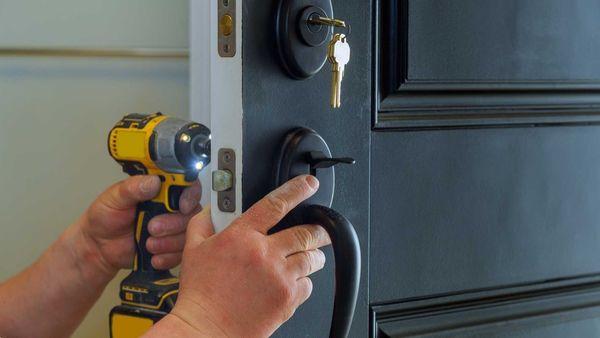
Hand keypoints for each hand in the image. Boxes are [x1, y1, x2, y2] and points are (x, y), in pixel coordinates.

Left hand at [78, 175, 202, 275]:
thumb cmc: (104, 218)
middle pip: (191, 213)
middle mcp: (170, 207)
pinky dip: (167, 257)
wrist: (98, 247)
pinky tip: (152, 255)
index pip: (187, 186)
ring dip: (169, 242)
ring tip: (148, 244)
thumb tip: (153, 181)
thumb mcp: (114, 198)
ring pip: (187, 234)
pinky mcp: (171, 247)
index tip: (181, 206)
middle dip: (173, 224)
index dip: (190, 195)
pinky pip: (181, 253)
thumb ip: (133, 187)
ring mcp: (172, 228)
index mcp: (159, 190)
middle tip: (151, 227)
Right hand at [166, 175, 330, 337]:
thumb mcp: (192, 251)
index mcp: (242, 236)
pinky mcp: (288, 299)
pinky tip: (293, 281)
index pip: (275, 204)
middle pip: (305, 232)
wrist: (206, 329)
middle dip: (318, 229)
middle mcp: (265, 254)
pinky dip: (305, 281)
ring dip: (314, 254)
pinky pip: (309, 284)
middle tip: (320, 229)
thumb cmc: (200, 294)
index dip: (296, 190)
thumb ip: (203, 223)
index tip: (308, 185)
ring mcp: (279, 277)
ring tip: (308, 256)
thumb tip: (211, 209)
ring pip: (312, 257)